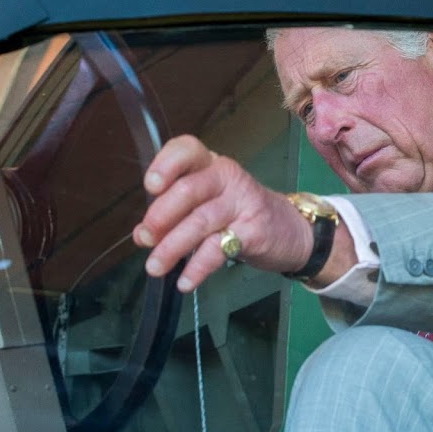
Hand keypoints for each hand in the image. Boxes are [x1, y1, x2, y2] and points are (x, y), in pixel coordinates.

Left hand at [133, 135, 312, 291]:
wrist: (291, 231)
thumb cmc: (240, 214)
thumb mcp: (208, 204)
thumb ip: (175, 214)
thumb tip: (141, 234)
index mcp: (210, 165)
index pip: (187, 149)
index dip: (166, 164)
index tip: (151, 186)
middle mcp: (227, 177)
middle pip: (188, 190)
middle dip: (160, 216)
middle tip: (145, 239)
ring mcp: (242, 202)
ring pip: (200, 221)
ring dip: (172, 247)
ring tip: (155, 268)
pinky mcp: (253, 231)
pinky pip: (219, 249)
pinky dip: (198, 267)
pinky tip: (185, 281)